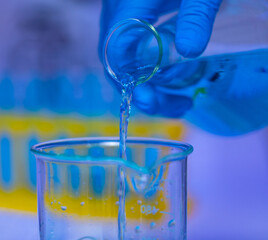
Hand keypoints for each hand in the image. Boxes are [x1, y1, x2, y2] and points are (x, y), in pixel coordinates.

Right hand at [100, 0, 221, 116]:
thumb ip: (196, 15)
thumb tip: (190, 51)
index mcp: (129, 5)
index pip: (116, 52)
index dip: (131, 81)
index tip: (151, 101)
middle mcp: (119, 16)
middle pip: (119, 66)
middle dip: (145, 93)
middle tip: (176, 107)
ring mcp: (124, 21)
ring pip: (127, 65)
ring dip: (151, 88)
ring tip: (179, 102)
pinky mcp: (133, 23)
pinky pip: (134, 55)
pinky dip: (151, 74)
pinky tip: (171, 80)